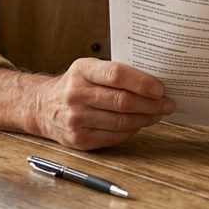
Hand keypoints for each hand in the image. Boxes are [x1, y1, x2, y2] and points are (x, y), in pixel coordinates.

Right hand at [31, 59, 174, 149]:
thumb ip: (115, 73)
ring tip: (158, 114)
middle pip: (122, 101)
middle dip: (151, 104)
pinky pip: (114, 136)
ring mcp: (75, 119)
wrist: (42, 106)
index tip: (160, 88)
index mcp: (81, 71)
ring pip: (121, 122)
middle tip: (167, 104)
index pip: (116, 75)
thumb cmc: (75, 84)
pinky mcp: (78, 140)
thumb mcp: (89, 68)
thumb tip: (153, 82)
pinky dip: (131, 130)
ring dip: (145, 119)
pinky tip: (139, 123)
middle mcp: (76, 95)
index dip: (142, 83)